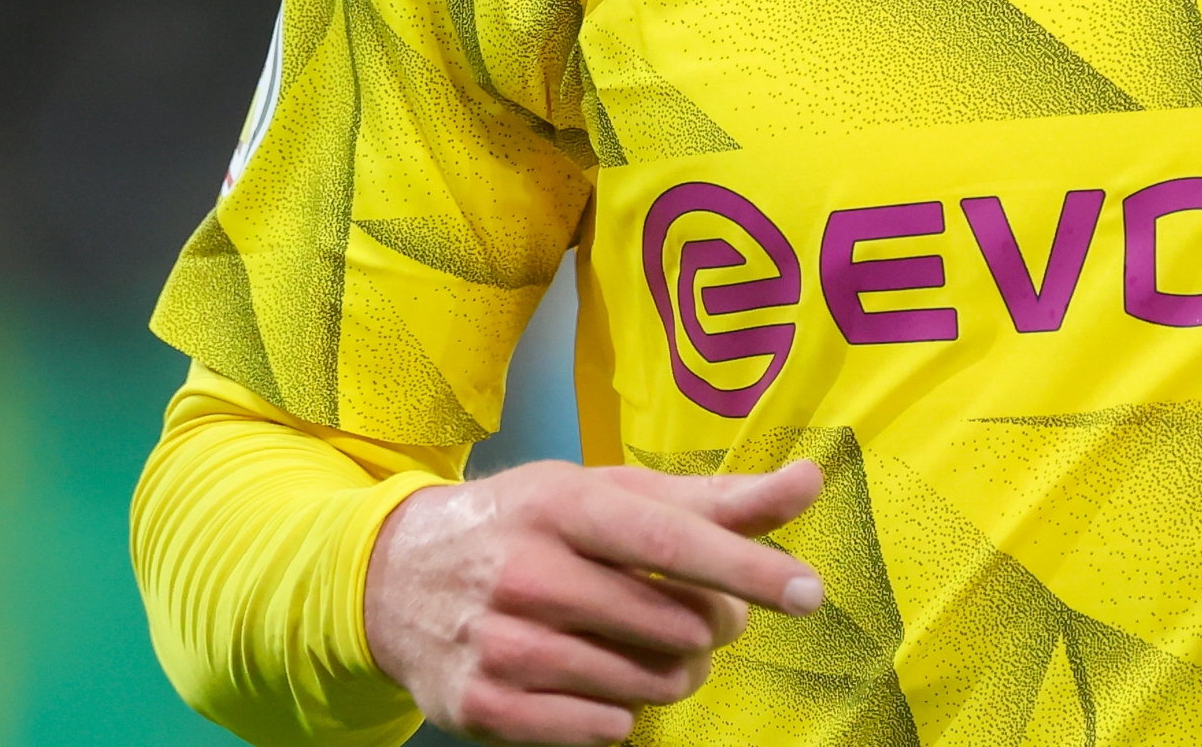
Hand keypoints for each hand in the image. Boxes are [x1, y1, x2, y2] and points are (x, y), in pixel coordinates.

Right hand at [364, 456, 825, 744]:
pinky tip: (587, 677)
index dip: (746, 568)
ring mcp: (502, 644)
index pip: (670, 542)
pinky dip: (617, 712)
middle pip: (677, 627)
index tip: (808, 592)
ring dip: (667, 671)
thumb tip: (810, 480)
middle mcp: (527, 572)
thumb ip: (712, 498)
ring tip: (635, 643)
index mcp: (560, 505)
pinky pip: (605, 730)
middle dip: (708, 627)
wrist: (392, 576)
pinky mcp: (484, 705)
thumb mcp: (604, 494)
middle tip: (689, 613)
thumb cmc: (525, 527)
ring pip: (648, 684)